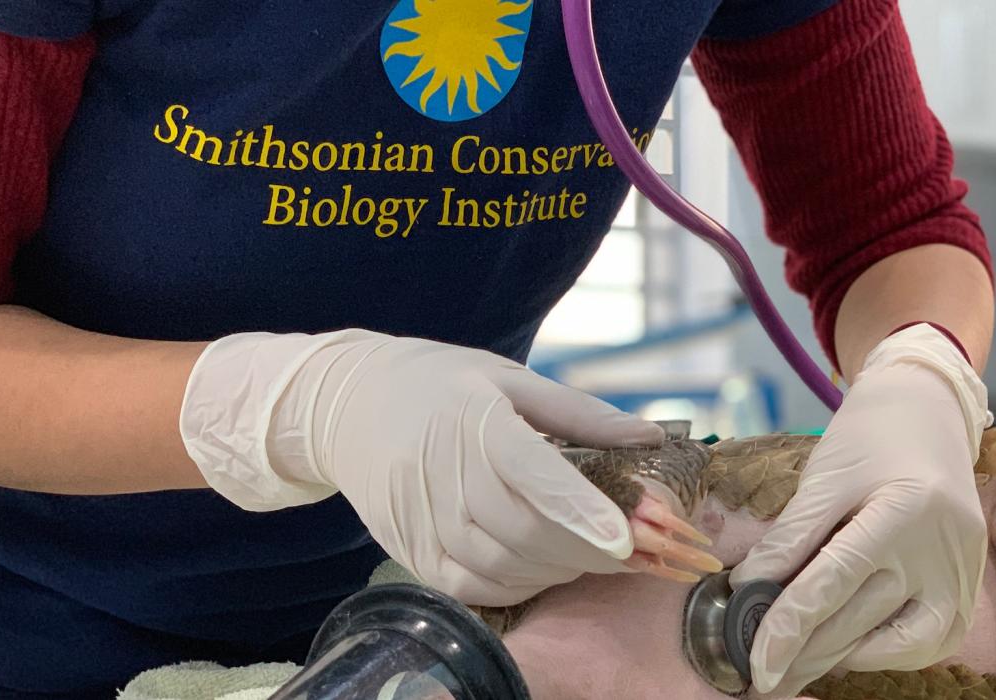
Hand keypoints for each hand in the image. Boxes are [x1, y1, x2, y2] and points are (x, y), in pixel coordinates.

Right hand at [180, 330, 664, 605]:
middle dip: (590, 548)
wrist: (345, 406)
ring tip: (600, 553)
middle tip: (638, 547)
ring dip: (562, 567)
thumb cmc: (439, 382)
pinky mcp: (413, 552)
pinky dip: (520, 584)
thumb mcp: (509, 377)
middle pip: (527, 532)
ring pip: (505, 565)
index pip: (532, 475)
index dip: (580, 511)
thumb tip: (650, 438)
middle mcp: (444, 474)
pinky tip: (547, 566)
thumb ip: (581, 414)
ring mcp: (424, 520)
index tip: (625, 536)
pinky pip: (474, 586)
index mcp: (474, 421)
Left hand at [731, 324, 990, 695]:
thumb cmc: (871, 438)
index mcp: (904, 510)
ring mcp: (962, 575)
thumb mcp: (824, 478)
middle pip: (859, 620)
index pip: (834, 582)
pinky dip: (882, 653)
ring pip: (894, 643)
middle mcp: (942, 551)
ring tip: (793, 669)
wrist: (930, 414)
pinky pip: (925, 642)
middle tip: (760, 681)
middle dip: (803, 655)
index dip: (789, 628)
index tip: (756, 663)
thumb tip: (746, 591)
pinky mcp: (968, 590)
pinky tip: (845, 651)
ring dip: (838, 661)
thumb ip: (789, 538)